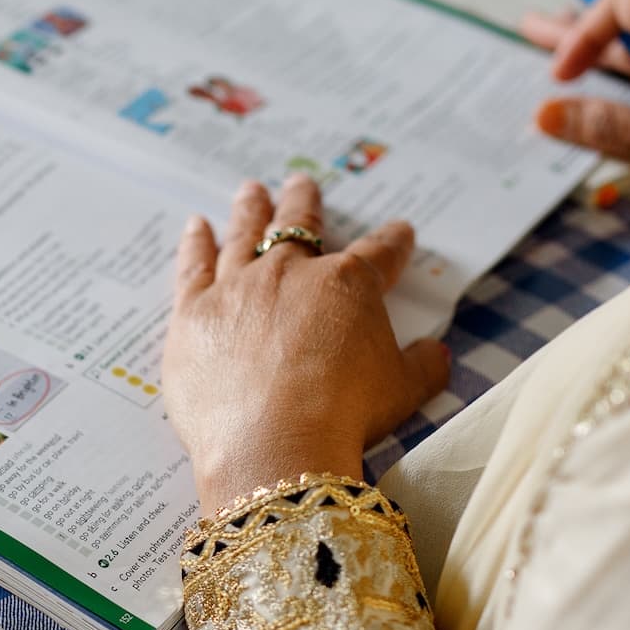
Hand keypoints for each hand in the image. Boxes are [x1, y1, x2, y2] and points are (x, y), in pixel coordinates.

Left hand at [163, 175, 450, 513]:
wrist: (274, 444)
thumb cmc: (344, 417)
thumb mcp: (402, 392)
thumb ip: (422, 366)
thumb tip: (436, 354)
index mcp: (349, 286)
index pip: (379, 254)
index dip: (393, 243)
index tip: (399, 233)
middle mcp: (291, 273)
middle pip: (300, 229)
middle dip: (305, 205)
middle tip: (301, 184)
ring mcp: (238, 289)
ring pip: (244, 236)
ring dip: (249, 211)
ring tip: (250, 192)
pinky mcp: (194, 314)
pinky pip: (193, 267)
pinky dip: (195, 244)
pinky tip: (195, 228)